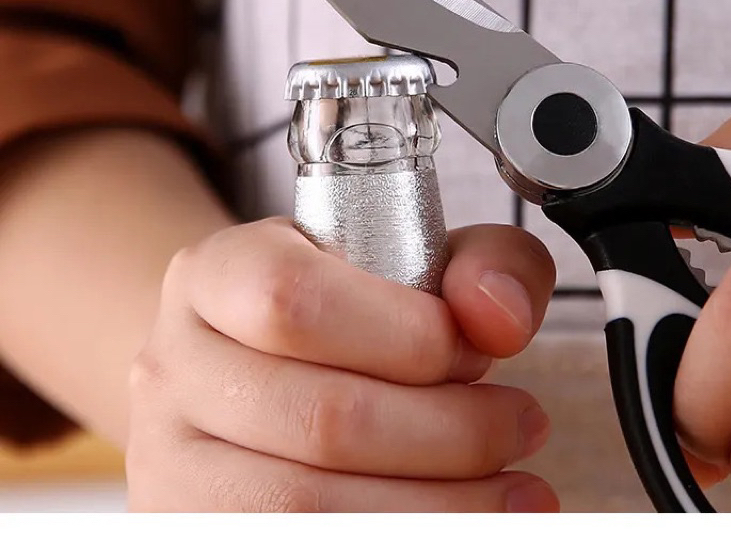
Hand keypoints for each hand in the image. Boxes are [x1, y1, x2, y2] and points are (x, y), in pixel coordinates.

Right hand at [126, 219, 557, 511]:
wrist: (252, 366)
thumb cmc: (345, 309)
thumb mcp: (409, 257)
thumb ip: (482, 261)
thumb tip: (500, 315)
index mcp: (216, 274)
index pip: (291, 299)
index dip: (406, 335)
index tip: (476, 351)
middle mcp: (174, 365)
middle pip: (319, 417)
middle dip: (451, 433)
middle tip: (520, 425)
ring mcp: (169, 461)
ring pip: (304, 511)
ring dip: (436, 508)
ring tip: (509, 493)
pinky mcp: (186, 526)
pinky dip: (399, 536)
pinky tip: (457, 521)